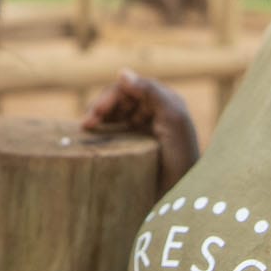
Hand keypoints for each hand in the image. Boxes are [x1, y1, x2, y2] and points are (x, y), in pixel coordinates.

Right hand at [81, 68, 199, 194]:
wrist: (184, 197)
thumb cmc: (182, 157)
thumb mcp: (173, 118)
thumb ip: (151, 91)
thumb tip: (121, 72)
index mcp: (164, 102)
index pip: (130, 88)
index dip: (111, 96)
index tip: (96, 113)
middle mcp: (154, 112)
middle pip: (120, 99)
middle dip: (101, 106)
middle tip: (86, 125)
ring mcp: (144, 130)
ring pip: (115, 114)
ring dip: (99, 117)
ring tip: (86, 129)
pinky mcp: (136, 148)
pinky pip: (115, 132)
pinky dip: (102, 131)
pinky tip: (93, 137)